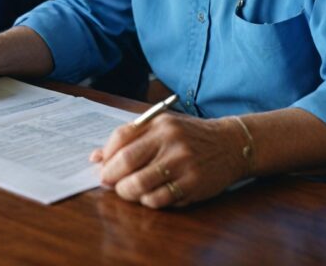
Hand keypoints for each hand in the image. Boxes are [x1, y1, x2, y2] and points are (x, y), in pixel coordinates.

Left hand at [90, 114, 247, 208]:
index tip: (102, 166)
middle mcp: (170, 141)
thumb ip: (130, 139)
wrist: (230, 144)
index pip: (121, 138)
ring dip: (127, 192)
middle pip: (127, 162)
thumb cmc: (190, 136)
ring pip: (140, 184)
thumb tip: (95, 157)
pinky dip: (147, 201)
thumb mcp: (162, 127)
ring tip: (127, 191)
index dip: (106, 155)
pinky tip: (149, 196)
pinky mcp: (193, 184)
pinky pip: (159, 199)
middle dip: (112, 177)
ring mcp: (183, 163)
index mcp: (159, 124)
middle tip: (109, 183)